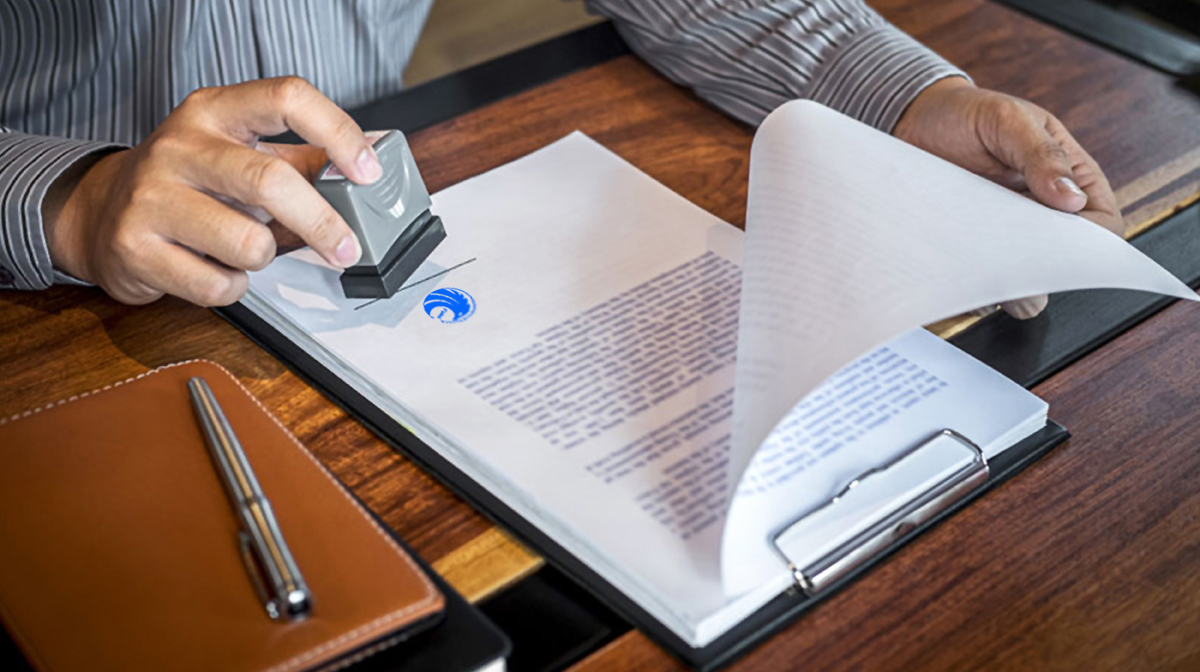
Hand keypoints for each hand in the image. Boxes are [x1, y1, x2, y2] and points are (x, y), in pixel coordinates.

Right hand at [43, 76, 381, 305]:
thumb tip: (368, 168)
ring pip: (248, 243)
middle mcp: (179, 146)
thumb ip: (303, 161)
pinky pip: (218, 285)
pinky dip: (232, 287)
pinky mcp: (135, 248)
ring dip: (264, 258)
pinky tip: (217, 270)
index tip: (367, 172)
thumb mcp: (241, 154)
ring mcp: (151, 196)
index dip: (337, 133)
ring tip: (247, 249)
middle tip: (346, 248)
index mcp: (214, 111)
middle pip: (270, 181)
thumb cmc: (189, 184)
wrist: (100, 214)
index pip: (287, 98)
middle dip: (322, 223)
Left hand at [894, 77, 1123, 318]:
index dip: (1090, 245)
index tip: (1060, 248)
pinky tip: (955, 261)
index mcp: (1070, 178)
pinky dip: (970, 279)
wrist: (914, 121)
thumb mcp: (1007, 119)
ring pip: (1022, 278)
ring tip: (979, 257)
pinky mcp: (973, 248)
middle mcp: (1043, 212)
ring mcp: (1006, 234)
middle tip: (1010, 259)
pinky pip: (980, 279)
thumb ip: (1041, 154)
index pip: (1102, 225)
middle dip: (1042, 270)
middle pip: (1063, 262)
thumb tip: (1073, 199)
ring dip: (1004, 278)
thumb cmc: (967, 114)